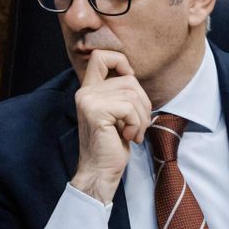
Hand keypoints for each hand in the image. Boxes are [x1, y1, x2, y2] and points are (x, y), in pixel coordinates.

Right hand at [70, 50, 151, 203]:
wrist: (100, 172)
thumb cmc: (112, 145)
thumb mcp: (117, 113)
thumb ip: (120, 93)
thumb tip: (133, 76)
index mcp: (88, 90)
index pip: (101, 56)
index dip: (121, 62)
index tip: (129, 82)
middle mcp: (85, 92)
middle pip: (129, 79)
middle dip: (143, 103)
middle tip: (137, 125)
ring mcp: (89, 101)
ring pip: (133, 94)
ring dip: (141, 117)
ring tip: (133, 133)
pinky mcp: (96, 112)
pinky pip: (130, 108)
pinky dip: (136, 124)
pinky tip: (128, 137)